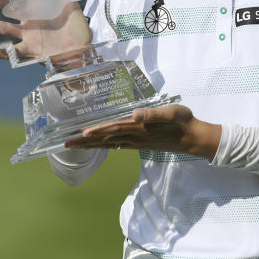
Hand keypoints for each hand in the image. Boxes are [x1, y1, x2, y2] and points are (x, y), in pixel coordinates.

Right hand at [0, 0, 91, 60]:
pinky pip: (13, 52)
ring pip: (4, 29)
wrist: (83, 50)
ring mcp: (28, 36)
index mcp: (39, 8)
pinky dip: (2, 52)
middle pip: (7, 7)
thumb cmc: (77, 28)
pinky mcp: (31, 51)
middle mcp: (29, 21)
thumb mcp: (71, 5)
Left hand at [63, 105, 221, 159]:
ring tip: (75, 146)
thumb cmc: (183, 122)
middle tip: (66, 144)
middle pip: (106, 139)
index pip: (115, 128)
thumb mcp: (171, 112)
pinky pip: (117, 145)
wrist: (193, 138)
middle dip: (86, 141)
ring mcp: (136, 142)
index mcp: (141, 128)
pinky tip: (98, 146)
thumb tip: (135, 115)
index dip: (99, 131)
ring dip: (91, 145)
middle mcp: (135, 137)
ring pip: (109, 143)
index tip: (82, 134)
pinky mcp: (139, 144)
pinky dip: (104, 145)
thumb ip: (153, 114)